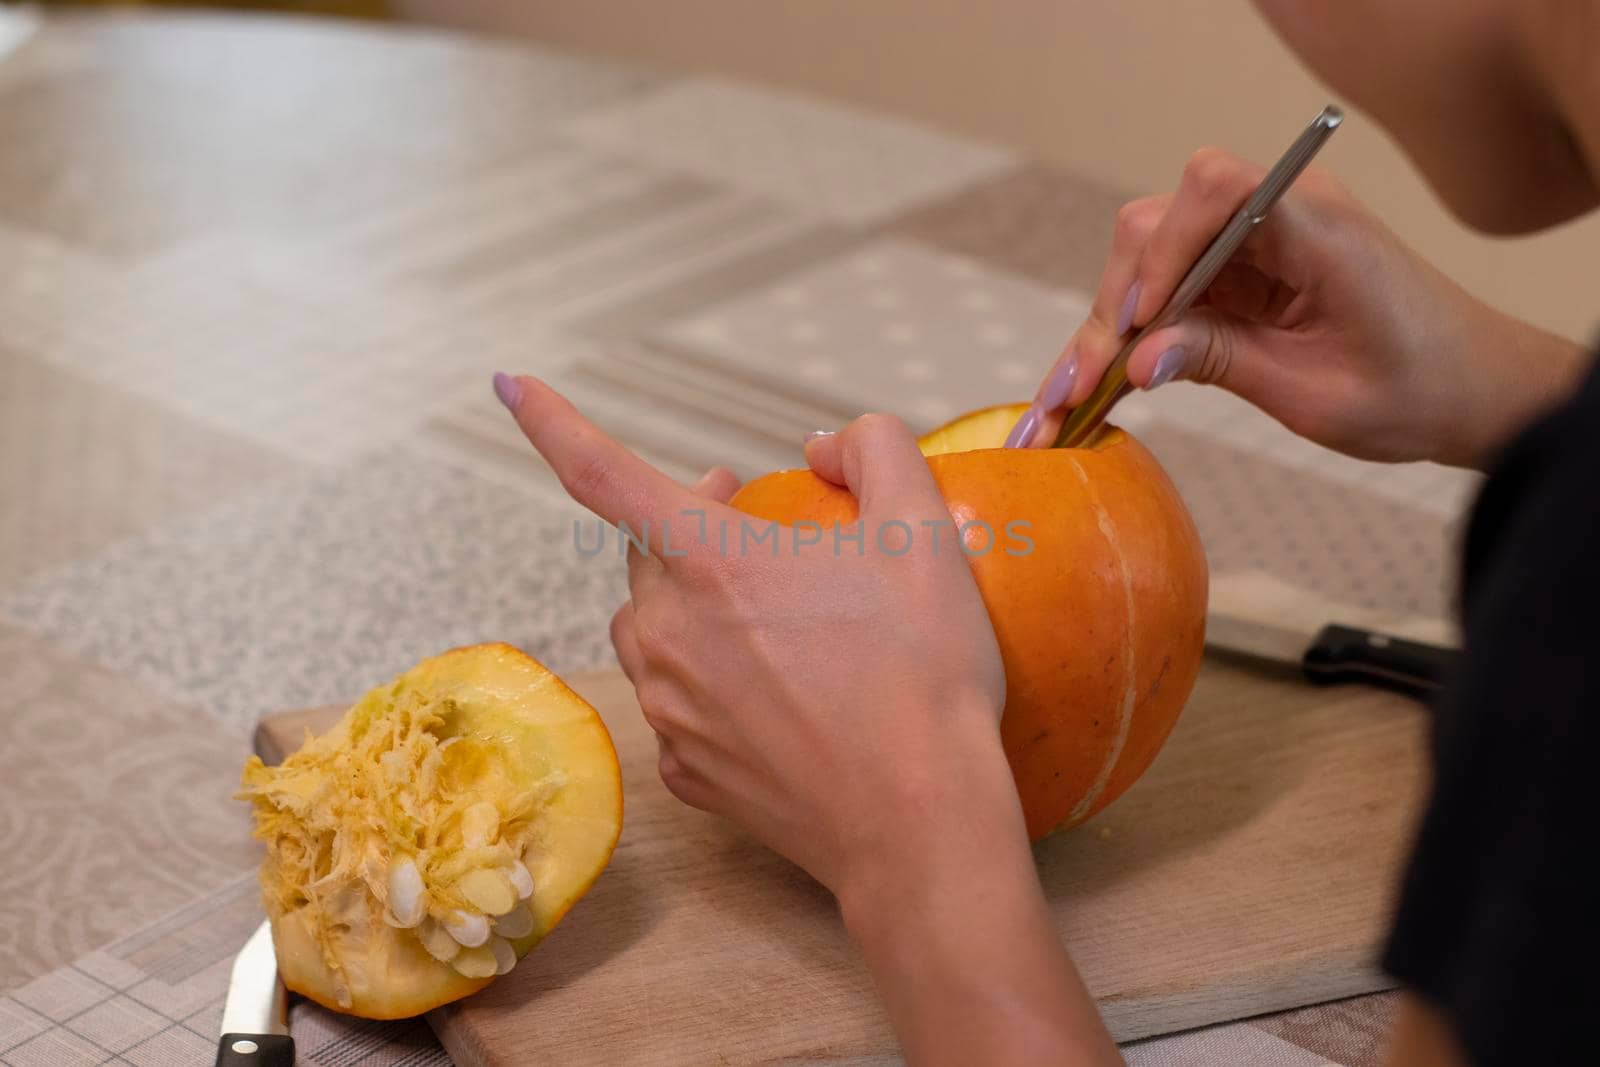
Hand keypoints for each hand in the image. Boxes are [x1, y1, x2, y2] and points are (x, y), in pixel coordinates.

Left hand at [497, 376, 1011, 898]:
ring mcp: (669, 708)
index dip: (549, 420)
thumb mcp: (925, 532)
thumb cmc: (922, 674)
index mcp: (711, 561)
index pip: (600, 470)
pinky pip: (677, 703)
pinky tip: (770, 692)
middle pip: (644, 554)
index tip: (507, 383)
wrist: (919, 823)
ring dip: (690, 604)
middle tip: (749, 517)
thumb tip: (824, 444)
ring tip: (762, 611)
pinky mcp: (686, 771)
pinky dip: (709, 682)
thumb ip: (875, 450)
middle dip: (687, 523)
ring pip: (651, 630)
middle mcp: (668, 632)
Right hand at [1010, 148, 1586, 469]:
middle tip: (1083, 384)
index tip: (1140, 325)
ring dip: (1112, 323)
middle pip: (1160, 224)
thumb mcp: (1314, 392)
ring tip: (1075, 396)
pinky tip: (1105, 382)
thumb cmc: (1415, 389)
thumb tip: (1137, 359)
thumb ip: (1223, 362)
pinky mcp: (1242, 273)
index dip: (1163, 252)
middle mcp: (1278, 216)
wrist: (1470, 390)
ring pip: (1150, 257)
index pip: (1213, 190)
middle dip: (1116, 303)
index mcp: (1315, 226)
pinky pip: (1171, 287)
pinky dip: (1135, 334)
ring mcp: (1255, 243)